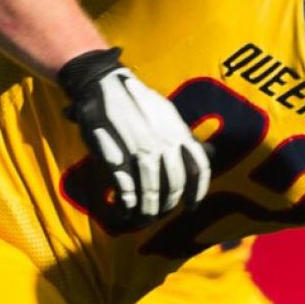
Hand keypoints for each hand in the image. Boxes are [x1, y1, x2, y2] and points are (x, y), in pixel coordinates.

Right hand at [59, 48, 210, 225]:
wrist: (102, 84)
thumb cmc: (134, 98)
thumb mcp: (165, 110)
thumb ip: (180, 133)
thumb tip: (202, 151)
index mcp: (177, 131)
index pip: (199, 166)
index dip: (198, 191)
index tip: (193, 205)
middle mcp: (163, 144)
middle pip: (174, 186)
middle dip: (168, 205)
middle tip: (160, 213)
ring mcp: (140, 153)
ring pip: (151, 193)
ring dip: (147, 211)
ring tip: (142, 218)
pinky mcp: (116, 158)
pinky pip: (127, 191)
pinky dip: (127, 205)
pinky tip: (125, 208)